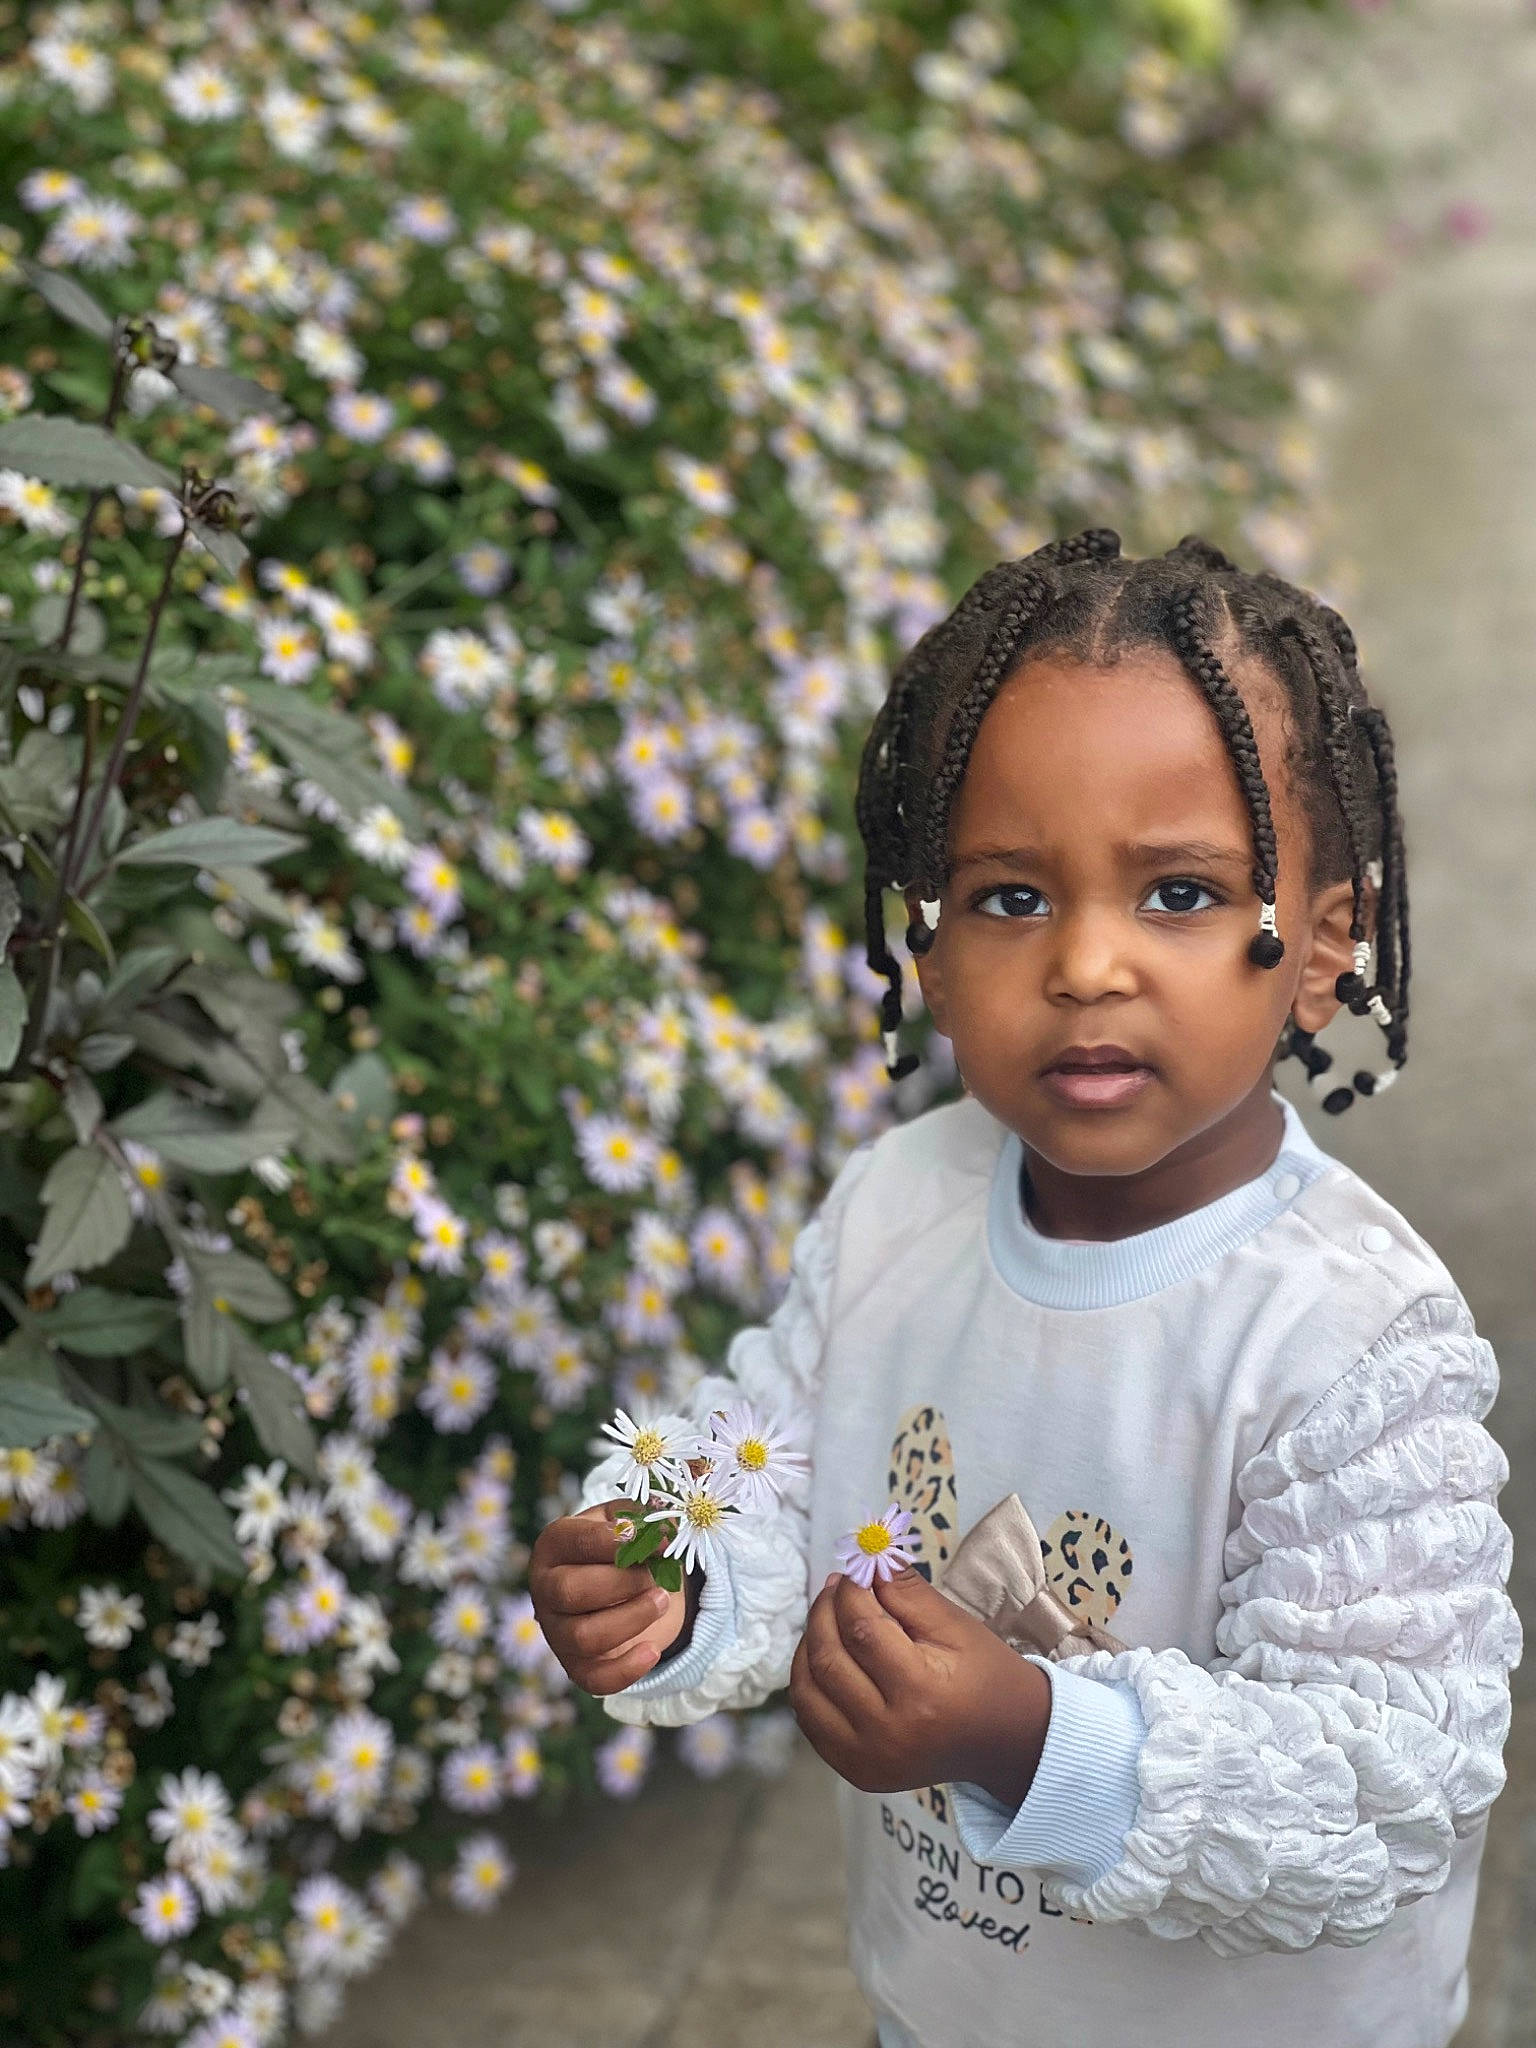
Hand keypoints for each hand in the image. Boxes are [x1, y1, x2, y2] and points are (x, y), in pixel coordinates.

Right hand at [529, 1501, 689, 1695]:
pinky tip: (653, 1651)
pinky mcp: (575, 1665)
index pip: (577, 1542)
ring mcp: (557, 1630)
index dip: (620, 1542)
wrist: (623, 1584)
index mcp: (555, 1544)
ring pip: (584, 1637)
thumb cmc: (623, 1546)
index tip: (662, 1542)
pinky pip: (593, 1679)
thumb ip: (645, 1519)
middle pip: (571, 1591)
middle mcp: (546, 1588)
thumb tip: (667, 1531)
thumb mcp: (630, 1521)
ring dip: (631, 1619)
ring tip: (662, 1600)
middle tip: (657, 1575)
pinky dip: (626, 1671)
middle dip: (624, 1583)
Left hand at [789, 1564, 1051, 1806]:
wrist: (1004, 1740)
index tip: (855, 1569)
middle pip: (829, 1659)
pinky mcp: (855, 1771)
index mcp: (921, 1694)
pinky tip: (826, 1656)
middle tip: (837, 1587)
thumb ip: (906, 1591)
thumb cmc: (984, 1674)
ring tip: (829, 1617)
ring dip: (810, 1643)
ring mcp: (866, 1759)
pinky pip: (810, 1719)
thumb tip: (863, 1560)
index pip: (862, 1630)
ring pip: (808, 1689)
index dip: (851, 1592)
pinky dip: (807, 1681)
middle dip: (824, 1611)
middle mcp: (888, 1734)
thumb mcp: (956, 1625)